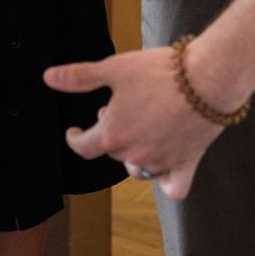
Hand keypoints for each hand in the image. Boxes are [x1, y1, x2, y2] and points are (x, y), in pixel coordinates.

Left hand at [44, 47, 215, 200]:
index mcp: (112, 134)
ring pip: (138, 169)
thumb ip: (79, 77)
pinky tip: (164, 167)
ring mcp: (160, 163)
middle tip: (120, 108)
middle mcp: (134, 154)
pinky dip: (166, 180)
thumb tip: (48, 78)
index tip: (74, 132)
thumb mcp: (114, 68)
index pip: (83, 147)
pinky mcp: (186, 164)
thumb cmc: (159, 71)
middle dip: (111, 133)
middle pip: (112, 152)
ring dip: (133, 153)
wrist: (206, 78)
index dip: (75, 139)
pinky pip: (172, 187)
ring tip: (140, 128)